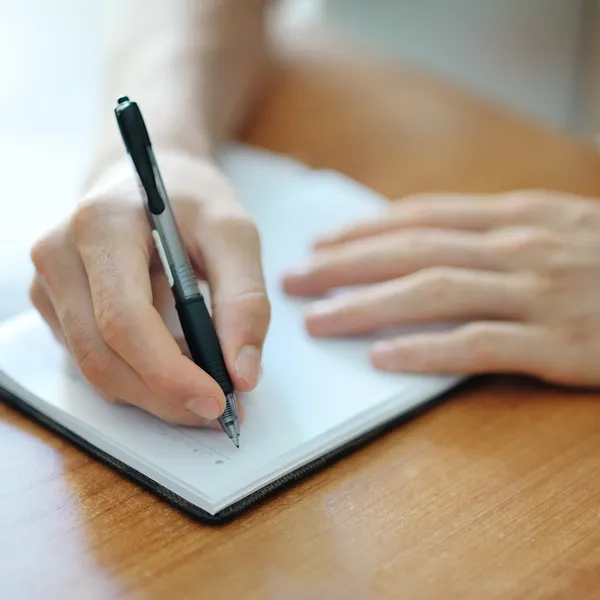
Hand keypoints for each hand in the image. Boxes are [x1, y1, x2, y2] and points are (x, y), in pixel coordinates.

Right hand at [29, 152, 269, 425]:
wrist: (150, 182)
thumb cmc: (193, 203)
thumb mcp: (235, 235)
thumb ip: (245, 302)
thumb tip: (242, 375)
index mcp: (100, 226)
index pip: (124, 320)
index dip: (170, 373)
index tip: (218, 401)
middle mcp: (59, 254)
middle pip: (103, 356)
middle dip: (165, 395)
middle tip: (220, 408)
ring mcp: (48, 283)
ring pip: (95, 369)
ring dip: (154, 393)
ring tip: (205, 384)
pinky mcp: (54, 305)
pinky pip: (93, 361)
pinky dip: (138, 378)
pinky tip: (174, 365)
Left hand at [282, 191, 599, 386]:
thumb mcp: (555, 228)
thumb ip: (492, 233)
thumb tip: (428, 243)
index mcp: (515, 219)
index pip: (420, 218)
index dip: (364, 230)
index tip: (322, 242)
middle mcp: (517, 248)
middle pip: (411, 251)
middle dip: (345, 265)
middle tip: (297, 278)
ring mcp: (537, 292)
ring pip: (432, 293)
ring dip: (367, 306)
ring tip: (318, 319)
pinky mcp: (558, 342)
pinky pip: (477, 344)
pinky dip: (426, 350)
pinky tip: (382, 357)